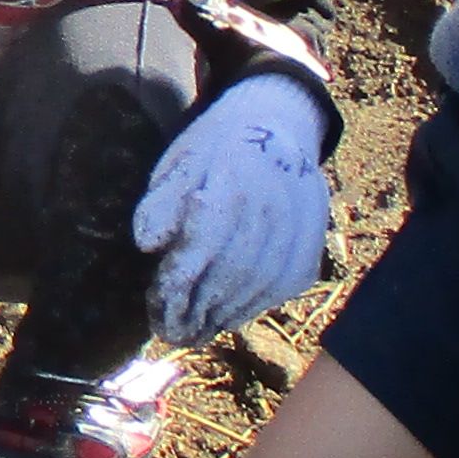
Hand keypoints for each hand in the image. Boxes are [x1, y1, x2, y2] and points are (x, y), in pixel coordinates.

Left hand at [133, 80, 332, 343]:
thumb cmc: (217, 147)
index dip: (177, 286)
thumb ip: (161, 202)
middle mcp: (272, 209)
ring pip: (257, 288)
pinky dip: (252, 307)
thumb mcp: (180, 161)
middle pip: (230, 276)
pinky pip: (281, 289)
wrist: (279, 124)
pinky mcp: (311, 247)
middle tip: (173, 333)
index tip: (157, 310)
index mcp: (233, 184)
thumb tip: (147, 244)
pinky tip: (228, 316)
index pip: (201, 250)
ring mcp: (298, 231)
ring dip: (223, 316)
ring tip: (196, 332)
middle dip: (197, 310)